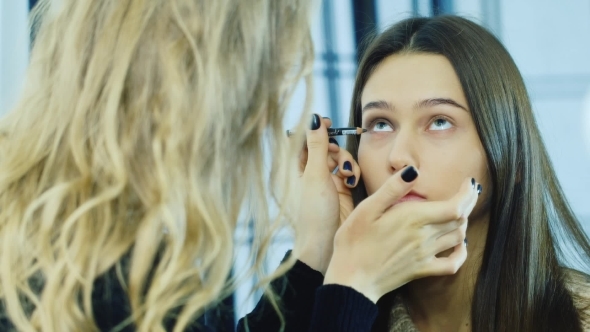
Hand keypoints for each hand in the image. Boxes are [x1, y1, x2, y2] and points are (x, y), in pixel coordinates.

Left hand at [294, 114, 360, 273]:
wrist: (324, 246)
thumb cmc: (313, 213)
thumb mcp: (315, 175)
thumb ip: (317, 146)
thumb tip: (313, 117)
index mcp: (294, 168)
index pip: (303, 139)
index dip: (315, 128)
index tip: (328, 121)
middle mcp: (309, 173)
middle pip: (324, 146)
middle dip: (334, 147)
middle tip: (337, 154)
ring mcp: (325, 182)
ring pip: (338, 158)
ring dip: (344, 161)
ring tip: (345, 173)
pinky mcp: (341, 191)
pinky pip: (347, 172)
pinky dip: (351, 172)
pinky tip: (351, 181)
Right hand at [324, 168, 479, 302]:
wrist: (350, 279)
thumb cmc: (354, 241)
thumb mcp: (367, 208)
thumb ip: (392, 189)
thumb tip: (413, 171)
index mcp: (413, 218)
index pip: (455, 206)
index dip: (467, 194)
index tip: (468, 183)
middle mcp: (424, 237)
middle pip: (460, 219)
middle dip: (468, 203)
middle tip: (468, 192)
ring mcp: (425, 255)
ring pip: (458, 238)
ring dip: (463, 223)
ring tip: (460, 212)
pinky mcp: (421, 271)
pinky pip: (452, 264)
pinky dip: (461, 253)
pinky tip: (460, 245)